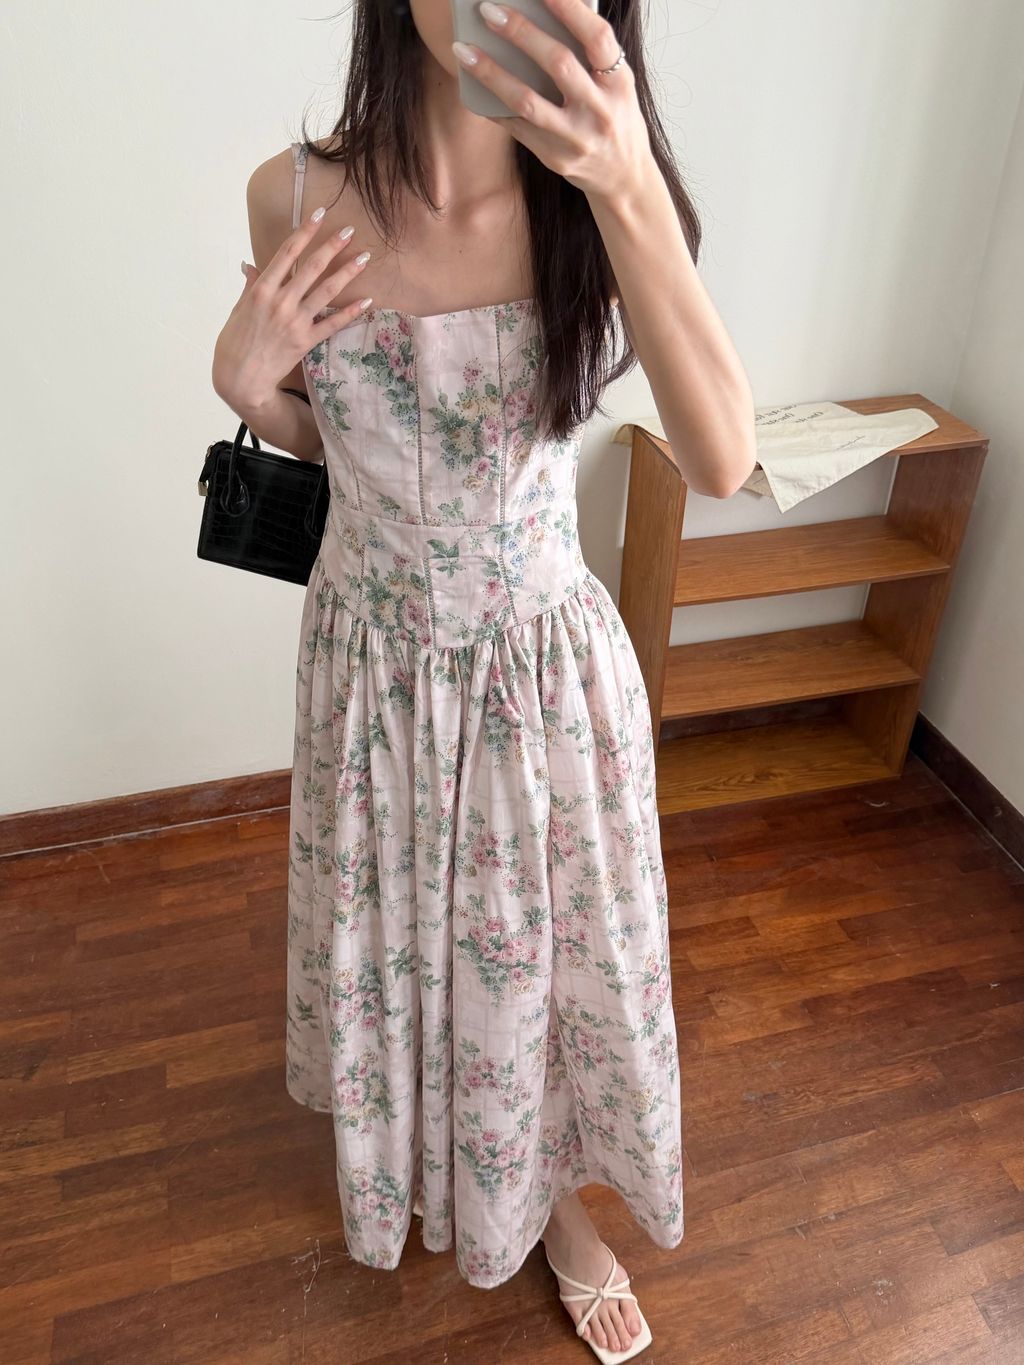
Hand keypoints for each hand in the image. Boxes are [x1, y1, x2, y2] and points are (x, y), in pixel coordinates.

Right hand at [211, 209, 372, 410]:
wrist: (240, 378)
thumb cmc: (235, 342)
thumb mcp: (238, 309)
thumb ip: (250, 286)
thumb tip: (250, 265)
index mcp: (262, 289)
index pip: (287, 252)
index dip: (305, 231)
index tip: (320, 214)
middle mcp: (280, 302)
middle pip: (311, 268)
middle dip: (332, 246)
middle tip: (350, 230)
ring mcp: (295, 322)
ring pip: (326, 291)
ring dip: (347, 273)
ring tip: (364, 258)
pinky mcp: (306, 341)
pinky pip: (333, 324)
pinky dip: (351, 312)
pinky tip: (368, 301)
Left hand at [453, 0, 651, 199]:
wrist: (624, 177)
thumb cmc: (614, 117)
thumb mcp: (616, 86)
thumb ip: (591, 56)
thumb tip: (546, 16)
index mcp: (619, 83)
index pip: (596, 38)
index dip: (569, 9)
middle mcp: (600, 111)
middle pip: (558, 63)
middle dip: (521, 32)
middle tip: (489, 10)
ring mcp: (576, 138)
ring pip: (528, 101)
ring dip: (492, 72)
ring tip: (464, 50)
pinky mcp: (555, 158)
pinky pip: (517, 128)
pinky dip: (492, 105)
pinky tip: (472, 86)